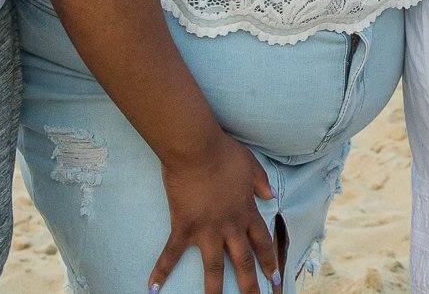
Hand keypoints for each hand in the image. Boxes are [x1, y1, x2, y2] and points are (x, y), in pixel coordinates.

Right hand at [150, 133, 281, 293]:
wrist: (197, 148)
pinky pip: (171, 254)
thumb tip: (272, 197)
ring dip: (214, 290)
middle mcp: (229, 226)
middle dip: (250, 285)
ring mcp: (206, 229)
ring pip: (213, 267)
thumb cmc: (224, 152)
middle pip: (243, 262)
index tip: (276, 278)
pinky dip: (161, 271)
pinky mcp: (183, 226)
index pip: (262, 243)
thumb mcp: (251, 165)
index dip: (270, 262)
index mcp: (246, 211)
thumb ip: (261, 183)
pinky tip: (152, 288)